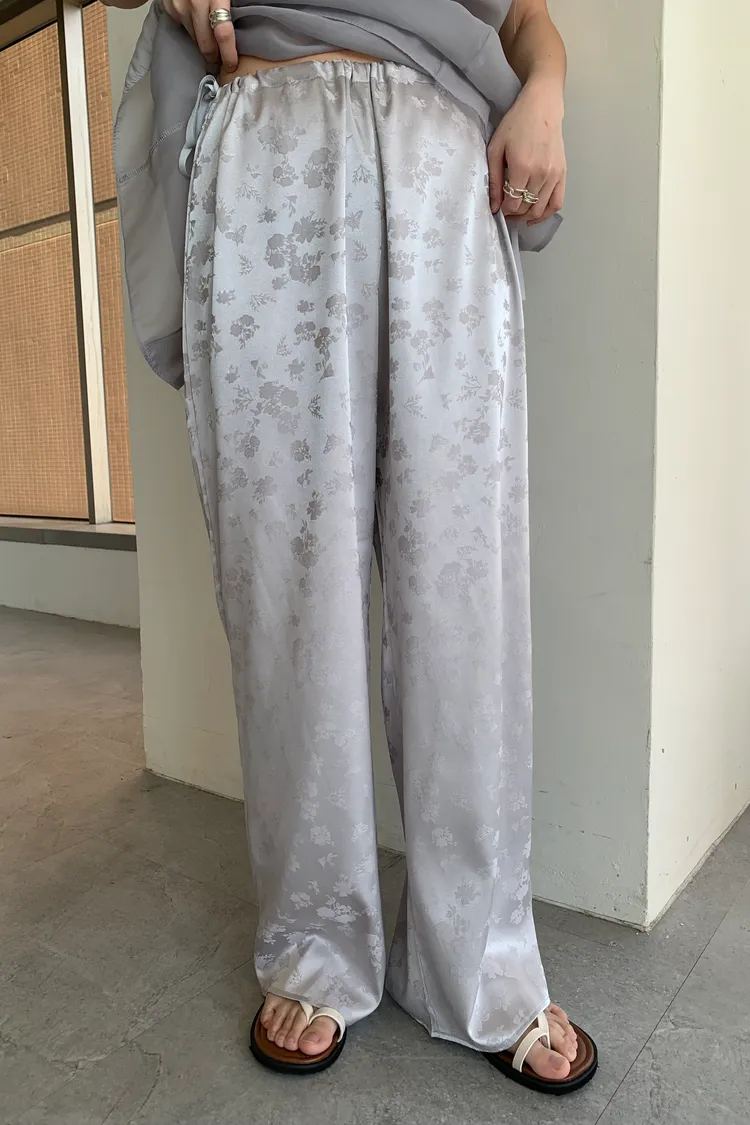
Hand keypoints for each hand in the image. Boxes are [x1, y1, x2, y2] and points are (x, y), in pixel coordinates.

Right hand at [163, 0, 237, 70]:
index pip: (223, 33)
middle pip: (206, 43)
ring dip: (203, 42)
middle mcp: (194, 3)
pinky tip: (198, 23)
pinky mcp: (169, 8)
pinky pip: (183, 27)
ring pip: (194, 38)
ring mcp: (179, 6)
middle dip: (215, 55)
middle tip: (222, 60)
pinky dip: (192, 28)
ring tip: (211, 42)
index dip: (228, 53)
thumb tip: (244, 23)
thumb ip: (235, 4)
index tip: (232, 65)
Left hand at [487, 77, 565, 225]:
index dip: (503, 210)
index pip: (512, 204)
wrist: (542, 107)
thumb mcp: (496, 149)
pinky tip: (535, 216)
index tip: (498, 207)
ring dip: (527, 216)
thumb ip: (494, 179)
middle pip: (525, 208)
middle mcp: (540, 175)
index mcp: (522, 168)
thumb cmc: (516, 123)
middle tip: (505, 210)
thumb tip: (494, 206)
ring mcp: (554, 175)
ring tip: (517, 213)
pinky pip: (557, 203)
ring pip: (540, 209)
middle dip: (513, 214)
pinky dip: (546, 213)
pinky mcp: (562, 174)